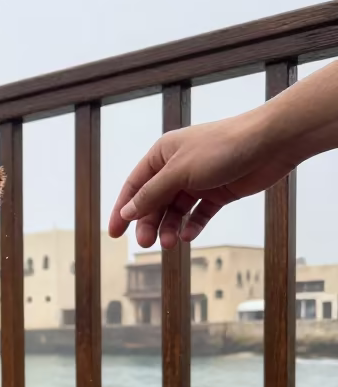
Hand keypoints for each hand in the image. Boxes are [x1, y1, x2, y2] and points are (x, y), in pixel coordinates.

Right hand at [108, 114, 294, 248]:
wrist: (271, 142)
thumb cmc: (222, 148)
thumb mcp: (179, 172)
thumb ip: (152, 194)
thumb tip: (126, 212)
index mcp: (162, 154)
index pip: (134, 186)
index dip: (122, 210)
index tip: (115, 235)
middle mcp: (177, 168)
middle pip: (154, 202)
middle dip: (148, 223)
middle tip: (146, 243)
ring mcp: (198, 181)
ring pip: (175, 211)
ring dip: (170, 228)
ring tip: (170, 244)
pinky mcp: (219, 192)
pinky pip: (199, 214)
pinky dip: (192, 225)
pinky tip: (188, 236)